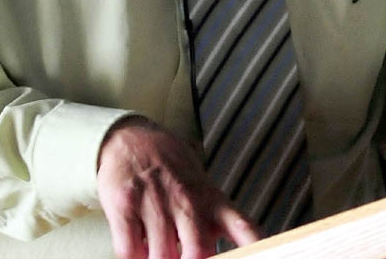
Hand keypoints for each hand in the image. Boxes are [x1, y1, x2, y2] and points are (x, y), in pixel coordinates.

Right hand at [96, 117, 259, 258]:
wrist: (132, 139)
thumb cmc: (173, 174)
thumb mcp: (205, 192)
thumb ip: (222, 225)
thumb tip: (245, 253)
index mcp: (213, 200)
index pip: (244, 228)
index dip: (255, 247)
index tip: (260, 257)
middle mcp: (187, 199)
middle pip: (197, 251)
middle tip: (183, 258)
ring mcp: (156, 199)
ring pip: (161, 256)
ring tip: (157, 250)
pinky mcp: (124, 203)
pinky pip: (128, 250)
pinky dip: (132, 256)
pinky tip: (137, 245)